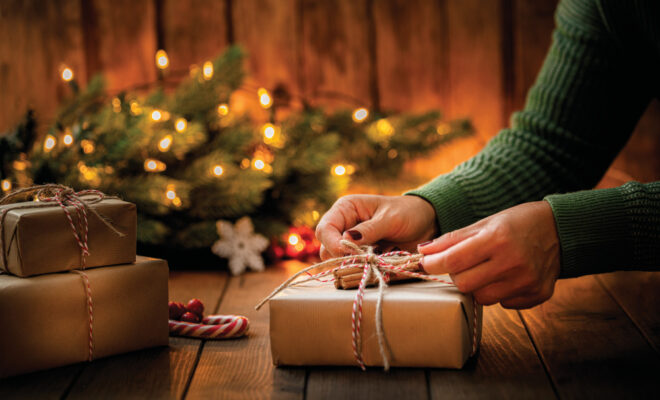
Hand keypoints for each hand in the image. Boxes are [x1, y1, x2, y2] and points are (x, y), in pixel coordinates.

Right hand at [316, 194, 437, 258]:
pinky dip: (364, 272)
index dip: (332, 244)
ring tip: (376, 261)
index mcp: (346, 209)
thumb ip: (368, 230)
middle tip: (367, 259)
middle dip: (343, 257)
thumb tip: (345, 240)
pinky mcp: (362, 258)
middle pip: (327, 249)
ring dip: (355, 266)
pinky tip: (379, 266)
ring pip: (338, 262)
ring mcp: (352, 244)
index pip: (325, 229)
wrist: (427, 223)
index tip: (349, 254)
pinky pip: (353, 269)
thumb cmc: (408, 213)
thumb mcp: (390, 218)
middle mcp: (344, 227)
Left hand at [418, 201, 559, 308]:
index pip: (454, 260)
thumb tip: (424, 252)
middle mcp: (513, 262)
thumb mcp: (485, 223)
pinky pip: (504, 304)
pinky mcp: (537, 294)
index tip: (426, 263)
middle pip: (465, 284)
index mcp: (497, 239)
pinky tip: (508, 276)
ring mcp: (527, 281)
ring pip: (482, 298)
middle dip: (457, 275)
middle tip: (462, 265)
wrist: (561, 230)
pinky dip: (500, 292)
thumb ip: (454, 239)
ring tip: (488, 269)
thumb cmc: (518, 223)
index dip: (434, 264)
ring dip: (478, 286)